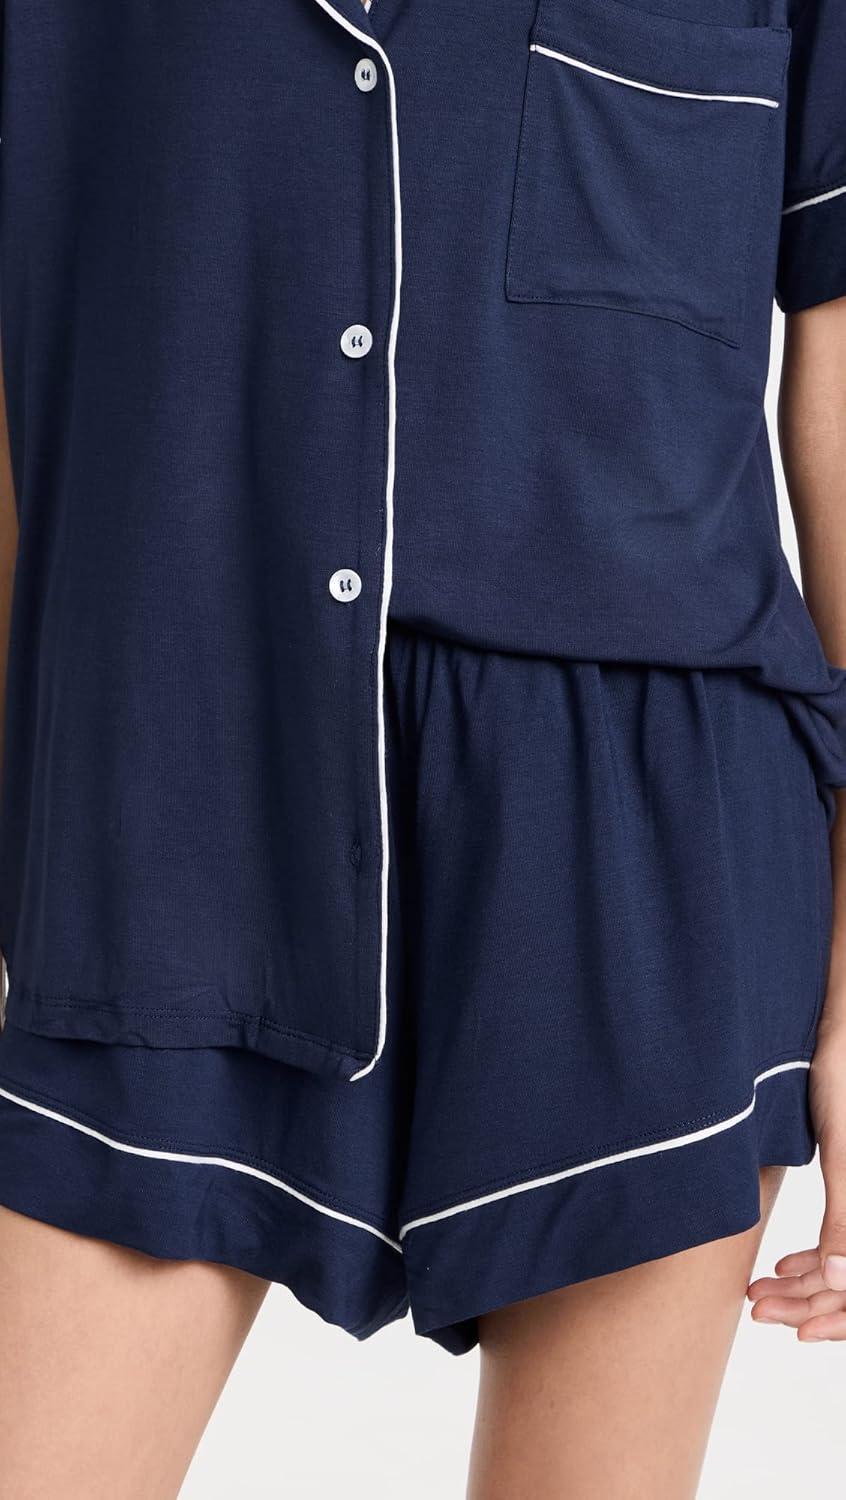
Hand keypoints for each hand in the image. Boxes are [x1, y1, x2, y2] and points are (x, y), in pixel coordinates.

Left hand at [746, 1022, 845, 1339]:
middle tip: (758, 1308)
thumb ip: (845, 1218)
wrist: (836, 1039)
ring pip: (845, 1270)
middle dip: (810, 1305)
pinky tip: (782, 1266)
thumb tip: (840, 1281)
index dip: (836, 1317)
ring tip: (758, 1293)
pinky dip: (815, 1263)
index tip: (794, 1327)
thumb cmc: (841, 1084)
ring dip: (807, 1289)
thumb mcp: (842, 1152)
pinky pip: (843, 1245)